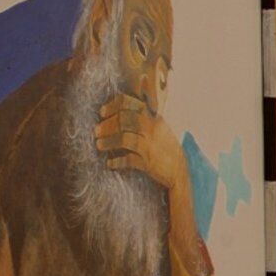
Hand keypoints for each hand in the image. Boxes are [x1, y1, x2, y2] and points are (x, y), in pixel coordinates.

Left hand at [94, 96, 209, 273]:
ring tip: (99, 145)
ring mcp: (151, 146)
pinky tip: (110, 164)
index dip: (113, 106)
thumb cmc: (166, 149)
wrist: (180, 171)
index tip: (102, 112)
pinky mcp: (148, 163)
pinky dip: (116, 162)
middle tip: (96, 131)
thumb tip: (119, 111)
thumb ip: (144, 118)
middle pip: (124, 120)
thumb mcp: (159, 128)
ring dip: (108, 142)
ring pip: (124, 138)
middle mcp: (153, 130)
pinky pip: (127, 160)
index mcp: (155, 118)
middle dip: (106, 125)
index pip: (131, 104)